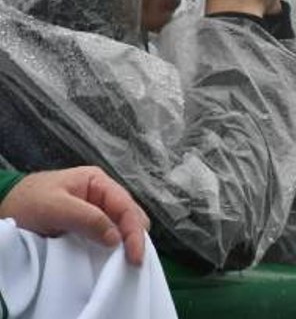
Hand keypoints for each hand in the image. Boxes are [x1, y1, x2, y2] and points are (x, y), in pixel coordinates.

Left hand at [0, 167, 150, 265]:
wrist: (3, 207)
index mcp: (98, 182)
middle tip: (132, 261)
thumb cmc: (27, 201)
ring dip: (124, 243)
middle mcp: (102, 195)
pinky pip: (107, 237)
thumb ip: (87, 218)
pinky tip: (112, 258)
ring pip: (122, 227)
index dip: (134, 231)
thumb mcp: (55, 206)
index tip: (135, 256)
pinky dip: (112, 248)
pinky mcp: (88, 226)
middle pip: (130, 216)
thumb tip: (116, 238)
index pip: (126, 206)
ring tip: (125, 261)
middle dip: (134, 237)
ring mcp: (96, 211)